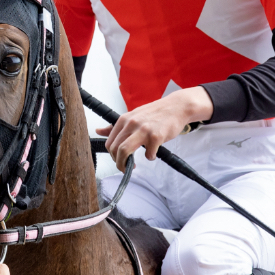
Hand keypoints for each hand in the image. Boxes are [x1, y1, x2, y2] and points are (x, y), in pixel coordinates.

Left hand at [96, 87, 213, 170]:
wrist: (177, 107)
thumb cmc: (155, 113)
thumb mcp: (133, 116)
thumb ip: (116, 126)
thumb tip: (98, 131)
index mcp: (124, 120)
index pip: (109, 142)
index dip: (112, 156)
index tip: (119, 160)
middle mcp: (131, 123)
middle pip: (115, 149)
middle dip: (118, 163)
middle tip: (125, 167)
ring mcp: (143, 129)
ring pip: (125, 151)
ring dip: (126, 164)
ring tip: (133, 167)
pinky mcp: (156, 136)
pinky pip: (149, 154)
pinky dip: (150, 157)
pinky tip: (153, 153)